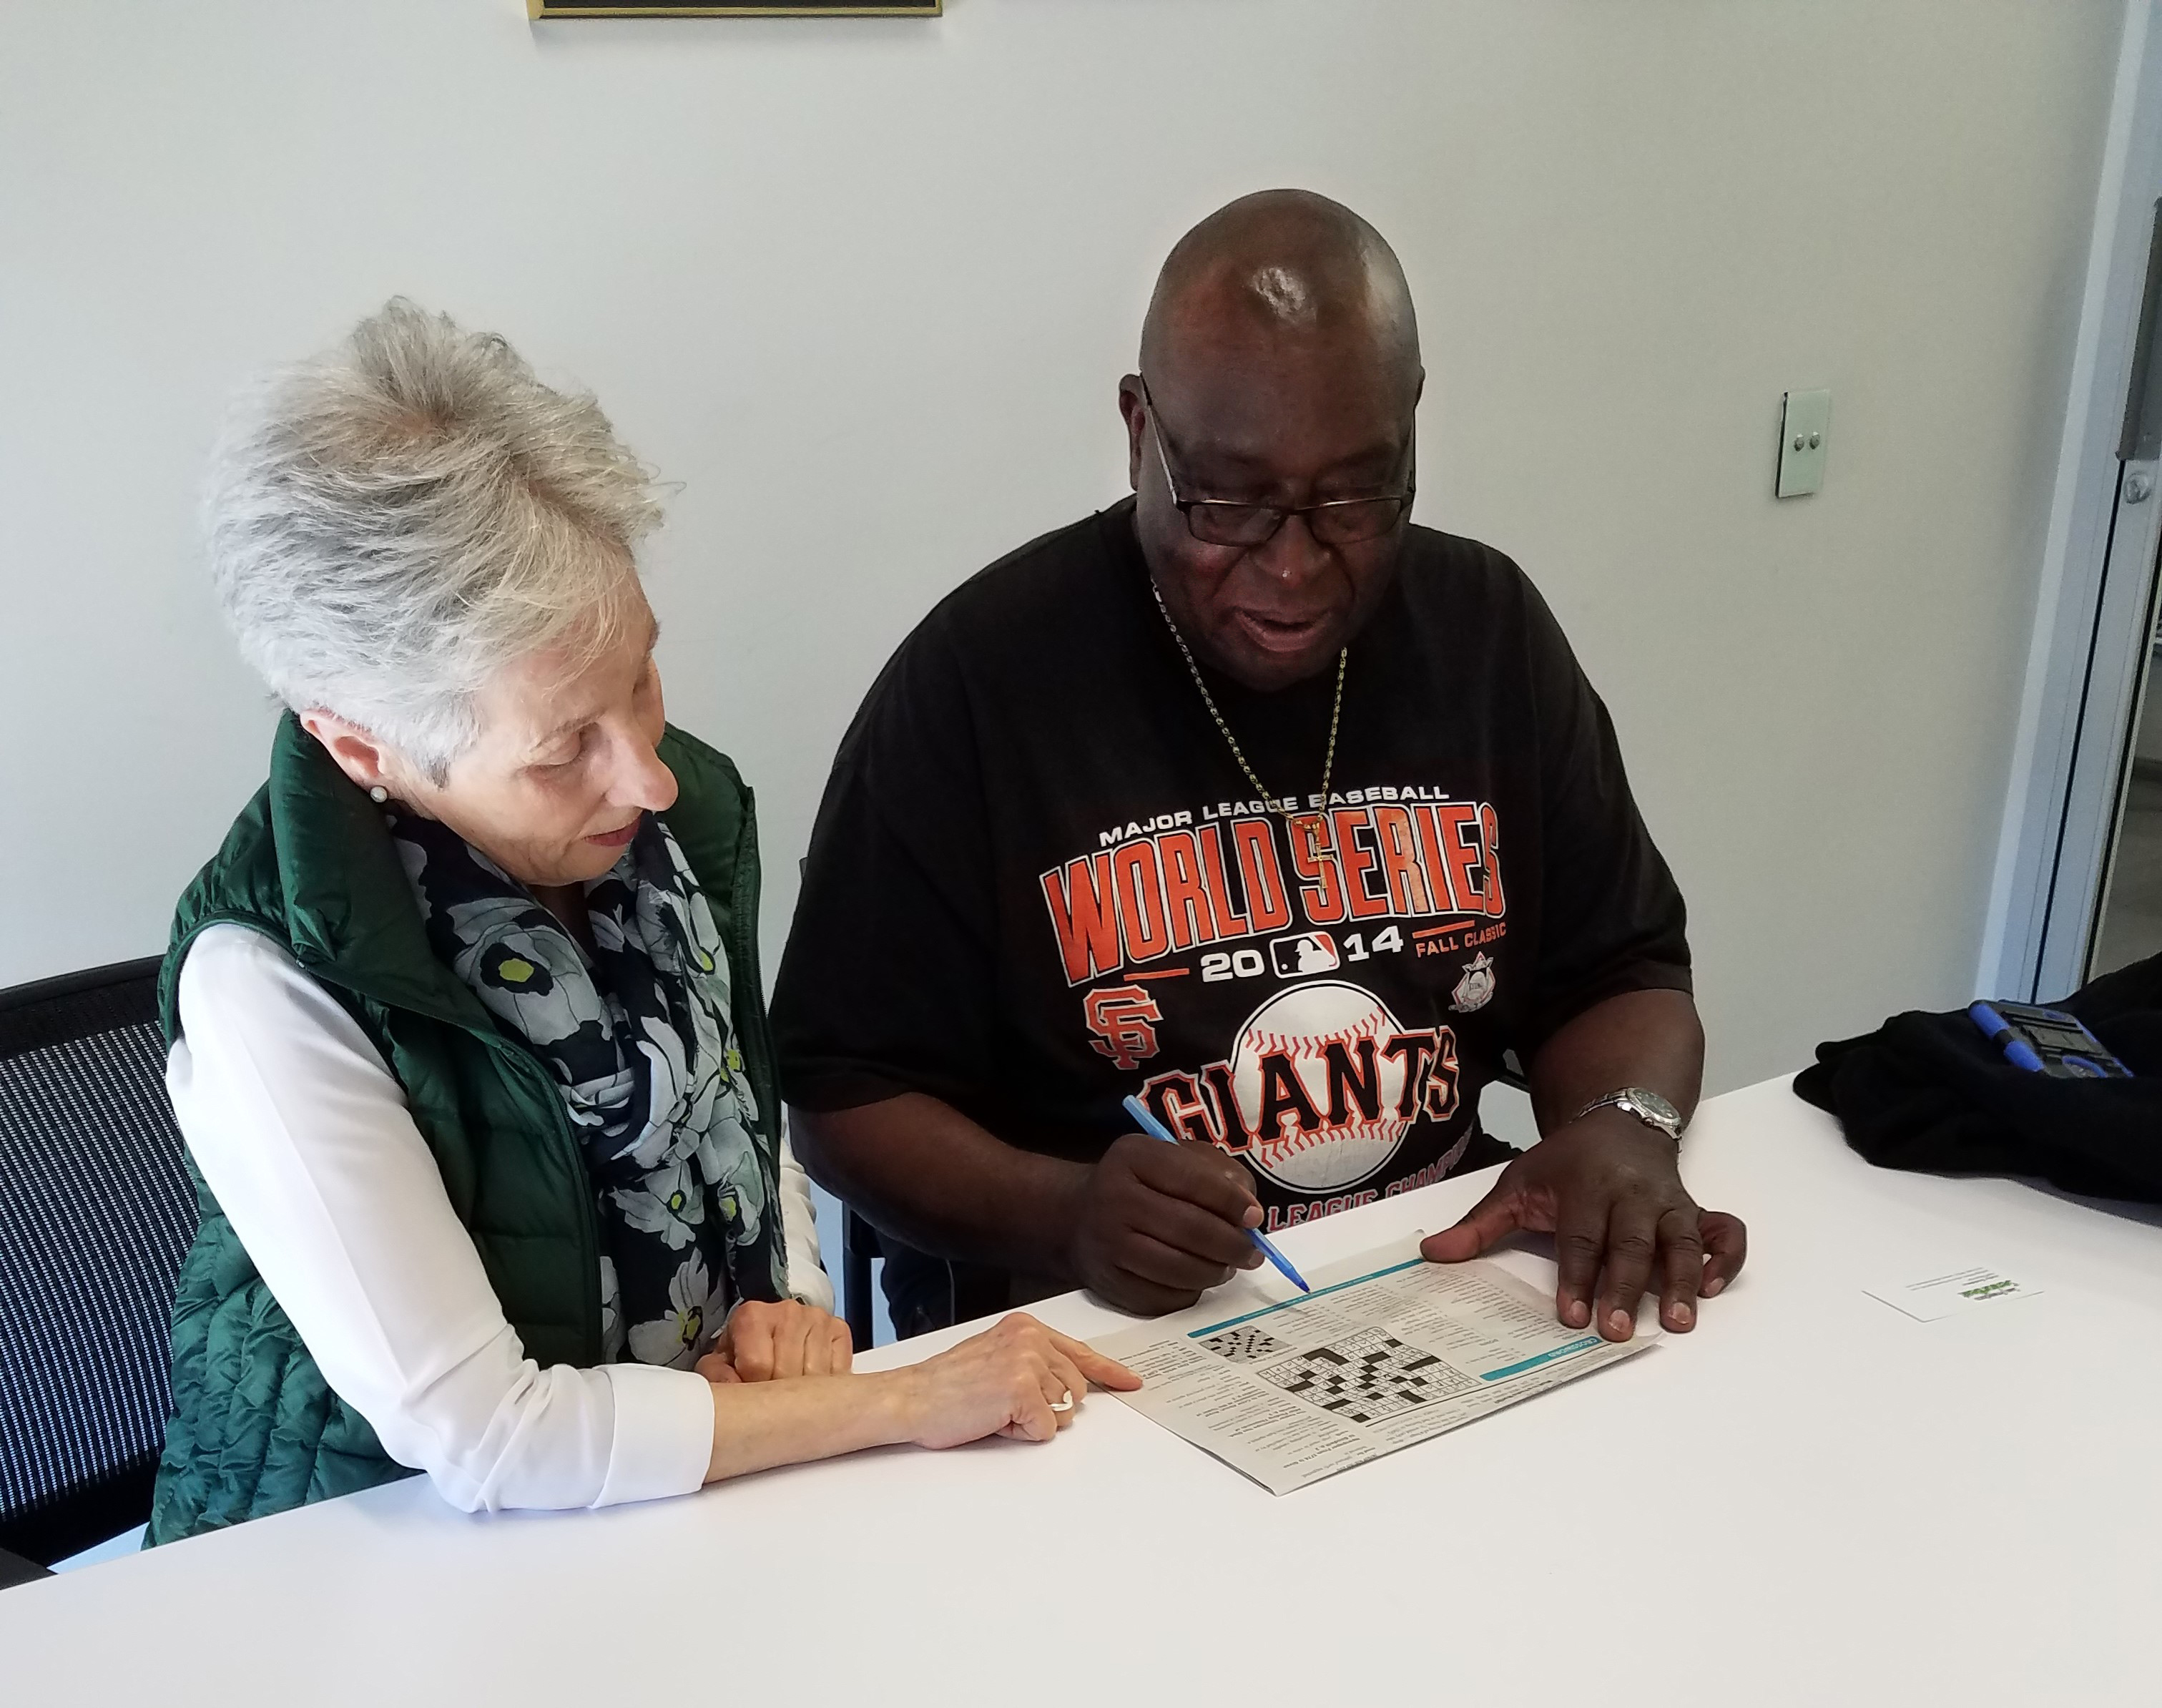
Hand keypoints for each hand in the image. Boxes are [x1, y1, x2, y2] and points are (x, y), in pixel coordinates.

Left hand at [695, 1298, 852, 1383]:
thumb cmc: (745, 1353)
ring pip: (816, 1375)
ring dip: (805, 1391)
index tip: (752, 1392)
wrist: (770, 1333)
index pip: (758, 1366)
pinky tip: (812, 1382)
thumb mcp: (721, 1364)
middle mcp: (787, 1311)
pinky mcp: (839, 1329)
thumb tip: (729, 1391)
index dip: (754, 1388)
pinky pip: (839, 1371)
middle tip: (773, 1396)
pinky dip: (828, 1384)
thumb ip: (716, 1378)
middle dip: (780, 1394)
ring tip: (792, 1389)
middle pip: (788, 1372)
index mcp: (752, 1317)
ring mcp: (817, 1318)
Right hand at [899, 1312, 1141, 1447]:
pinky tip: (993, 1419)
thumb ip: (1035, 1362)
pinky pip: (1046, 1429)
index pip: (1080, 1352)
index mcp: (1026, 1327)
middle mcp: (1031, 1338)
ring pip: (1063, 1411)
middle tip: (1002, 1402)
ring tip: (994, 1409)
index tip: (1131, 1382)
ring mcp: (1027, 1362)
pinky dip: (1021, 1434)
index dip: (1109, 1372)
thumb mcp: (997, 1358)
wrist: (910, 1398)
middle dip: (1046, 1407)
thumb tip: (1071, 1386)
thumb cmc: (947, 1385)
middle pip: (1076, 1389)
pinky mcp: (1021, 1390)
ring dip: (1031, 1421)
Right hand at [1067, 1131, 1264, 1314]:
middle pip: (1188, 1228)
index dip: (1231, 1201)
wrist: (1076, 1215)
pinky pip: (1162, 1298)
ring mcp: (1107, 1245)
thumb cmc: (1139, 1183)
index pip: (1192, 1180)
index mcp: (1133, 1157)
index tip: (1254, 1217)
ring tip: (1227, 1267)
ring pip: (1178, 1268)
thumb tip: (1248, 1208)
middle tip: (1251, 1253)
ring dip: (1214, 1272)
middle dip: (1231, 1244)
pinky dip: (1189, 1292)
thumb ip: (1215, 1171)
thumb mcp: (1171, 1157)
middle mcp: (1114, 1199)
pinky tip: (1195, 1279)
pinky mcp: (1108, 1284)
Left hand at [1418, 1112, 1746, 1339]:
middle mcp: (1632, 1194)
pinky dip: (1725, 1256)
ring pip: (1680, 1241)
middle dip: (1625, 1288)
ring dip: (1681, 1281)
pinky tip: (1715, 1287)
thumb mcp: (1517, 1182)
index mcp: (1586, 1186)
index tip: (1570, 1314)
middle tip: (1617, 1330)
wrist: (1616, 1120)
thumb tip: (1433, 1254)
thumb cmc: (1565, 1162)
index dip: (1576, 1276)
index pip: (1581, 1237)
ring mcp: (1668, 1203)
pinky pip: (1722, 1231)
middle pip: (1631, 1244)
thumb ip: (1479, 1224)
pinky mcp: (1695, 1210)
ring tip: (1677, 1321)